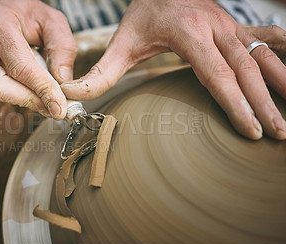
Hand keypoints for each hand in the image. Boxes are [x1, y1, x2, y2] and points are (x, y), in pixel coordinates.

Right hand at [0, 0, 76, 119]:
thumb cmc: (24, 13)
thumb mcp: (51, 21)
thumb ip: (62, 48)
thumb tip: (62, 82)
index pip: (20, 66)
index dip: (41, 90)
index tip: (59, 107)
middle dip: (27, 100)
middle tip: (52, 105)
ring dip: (22, 98)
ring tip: (42, 91)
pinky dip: (15, 93)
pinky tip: (27, 83)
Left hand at [61, 0, 285, 139]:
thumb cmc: (144, 14)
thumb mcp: (121, 42)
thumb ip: (100, 72)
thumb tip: (74, 96)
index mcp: (189, 33)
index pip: (216, 74)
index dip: (235, 103)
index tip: (250, 130)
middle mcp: (216, 28)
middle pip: (246, 70)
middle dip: (264, 103)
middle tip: (277, 133)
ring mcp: (231, 26)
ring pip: (263, 56)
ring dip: (281, 84)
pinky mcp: (238, 27)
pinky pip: (268, 39)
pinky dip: (284, 56)